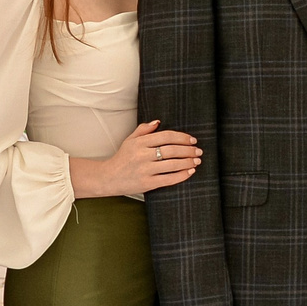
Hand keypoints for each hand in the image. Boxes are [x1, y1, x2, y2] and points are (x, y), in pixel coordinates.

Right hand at [80, 120, 200, 195]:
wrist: (108, 178)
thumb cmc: (122, 158)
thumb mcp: (130, 140)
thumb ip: (143, 129)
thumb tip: (158, 122)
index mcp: (140, 142)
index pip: (166, 136)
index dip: (182, 137)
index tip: (192, 140)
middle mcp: (142, 155)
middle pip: (172, 150)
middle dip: (189, 150)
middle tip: (199, 151)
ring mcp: (145, 170)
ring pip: (173, 164)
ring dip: (188, 162)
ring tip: (197, 161)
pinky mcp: (147, 184)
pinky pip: (168, 179)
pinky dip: (182, 175)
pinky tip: (190, 172)